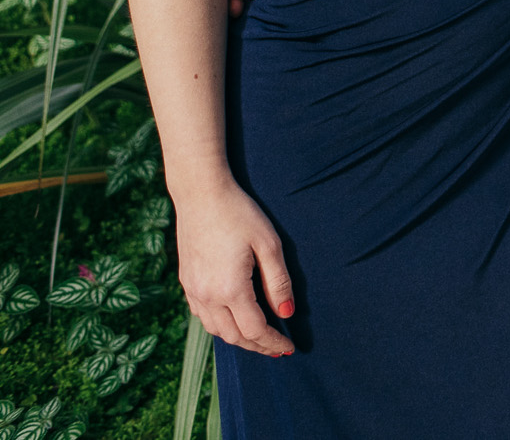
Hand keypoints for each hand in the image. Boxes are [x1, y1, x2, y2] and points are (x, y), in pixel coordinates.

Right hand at [174, 177, 295, 355]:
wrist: (201, 195)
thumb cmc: (240, 214)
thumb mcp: (269, 244)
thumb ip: (278, 282)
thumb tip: (286, 313)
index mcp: (230, 289)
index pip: (254, 330)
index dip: (272, 343)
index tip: (289, 349)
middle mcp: (207, 296)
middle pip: (233, 336)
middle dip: (256, 346)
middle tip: (277, 348)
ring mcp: (192, 290)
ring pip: (214, 329)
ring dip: (237, 338)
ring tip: (258, 338)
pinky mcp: (186, 282)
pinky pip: (202, 315)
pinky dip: (220, 325)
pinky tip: (233, 319)